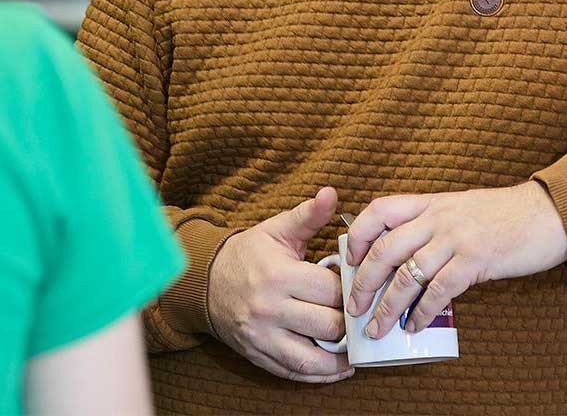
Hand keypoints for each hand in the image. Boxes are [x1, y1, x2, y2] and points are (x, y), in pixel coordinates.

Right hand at [208, 186, 354, 383]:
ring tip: (357, 345)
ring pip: (314, 357)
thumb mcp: (278, 230)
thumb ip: (309, 215)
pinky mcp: (259, 356)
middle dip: (348, 320)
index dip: (350, 288)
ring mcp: (263, 337)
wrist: (207, 281)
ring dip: (341, 355)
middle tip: (359, 312)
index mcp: (279, 275)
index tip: (357, 285)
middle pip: (328, 325)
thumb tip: (331, 193)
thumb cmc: (250, 253)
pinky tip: (339, 366)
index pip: (330, 291)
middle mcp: (270, 310)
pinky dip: (321, 374)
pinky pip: (296, 373)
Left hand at [345, 181, 566, 338]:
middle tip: (354, 308)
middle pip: (386, 249)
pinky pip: (438, 291)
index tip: (349, 260)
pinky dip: (421, 312)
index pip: (380, 210)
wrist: (546, 213)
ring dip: (387, 306)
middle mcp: (438, 218)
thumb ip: (431, 224)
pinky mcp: (476, 260)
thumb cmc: (502, 214)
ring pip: (407, 274)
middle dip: (363, 282)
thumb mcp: (458, 208)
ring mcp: (456, 238)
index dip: (359, 236)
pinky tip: (414, 326)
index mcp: (430, 203)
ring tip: (377, 327)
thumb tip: (403, 256)